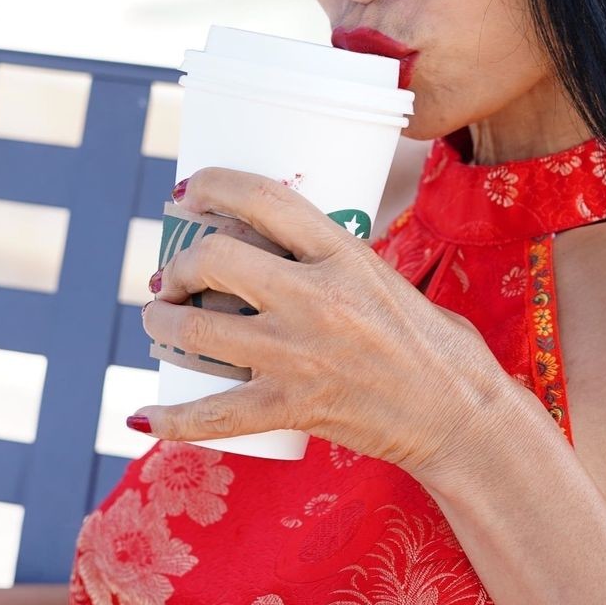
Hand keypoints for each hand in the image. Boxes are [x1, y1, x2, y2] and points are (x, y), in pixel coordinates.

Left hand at [139, 168, 514, 480]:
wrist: (460, 414)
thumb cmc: (432, 343)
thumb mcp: (384, 276)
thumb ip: (331, 260)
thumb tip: (271, 246)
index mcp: (344, 254)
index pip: (263, 199)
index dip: (212, 186)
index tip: (187, 192)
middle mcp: (317, 298)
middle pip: (216, 258)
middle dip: (179, 263)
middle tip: (170, 276)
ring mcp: (300, 355)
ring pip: (199, 328)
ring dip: (162, 322)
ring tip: (159, 322)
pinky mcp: (293, 407)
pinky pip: (214, 414)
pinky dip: (172, 419)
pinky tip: (145, 415)